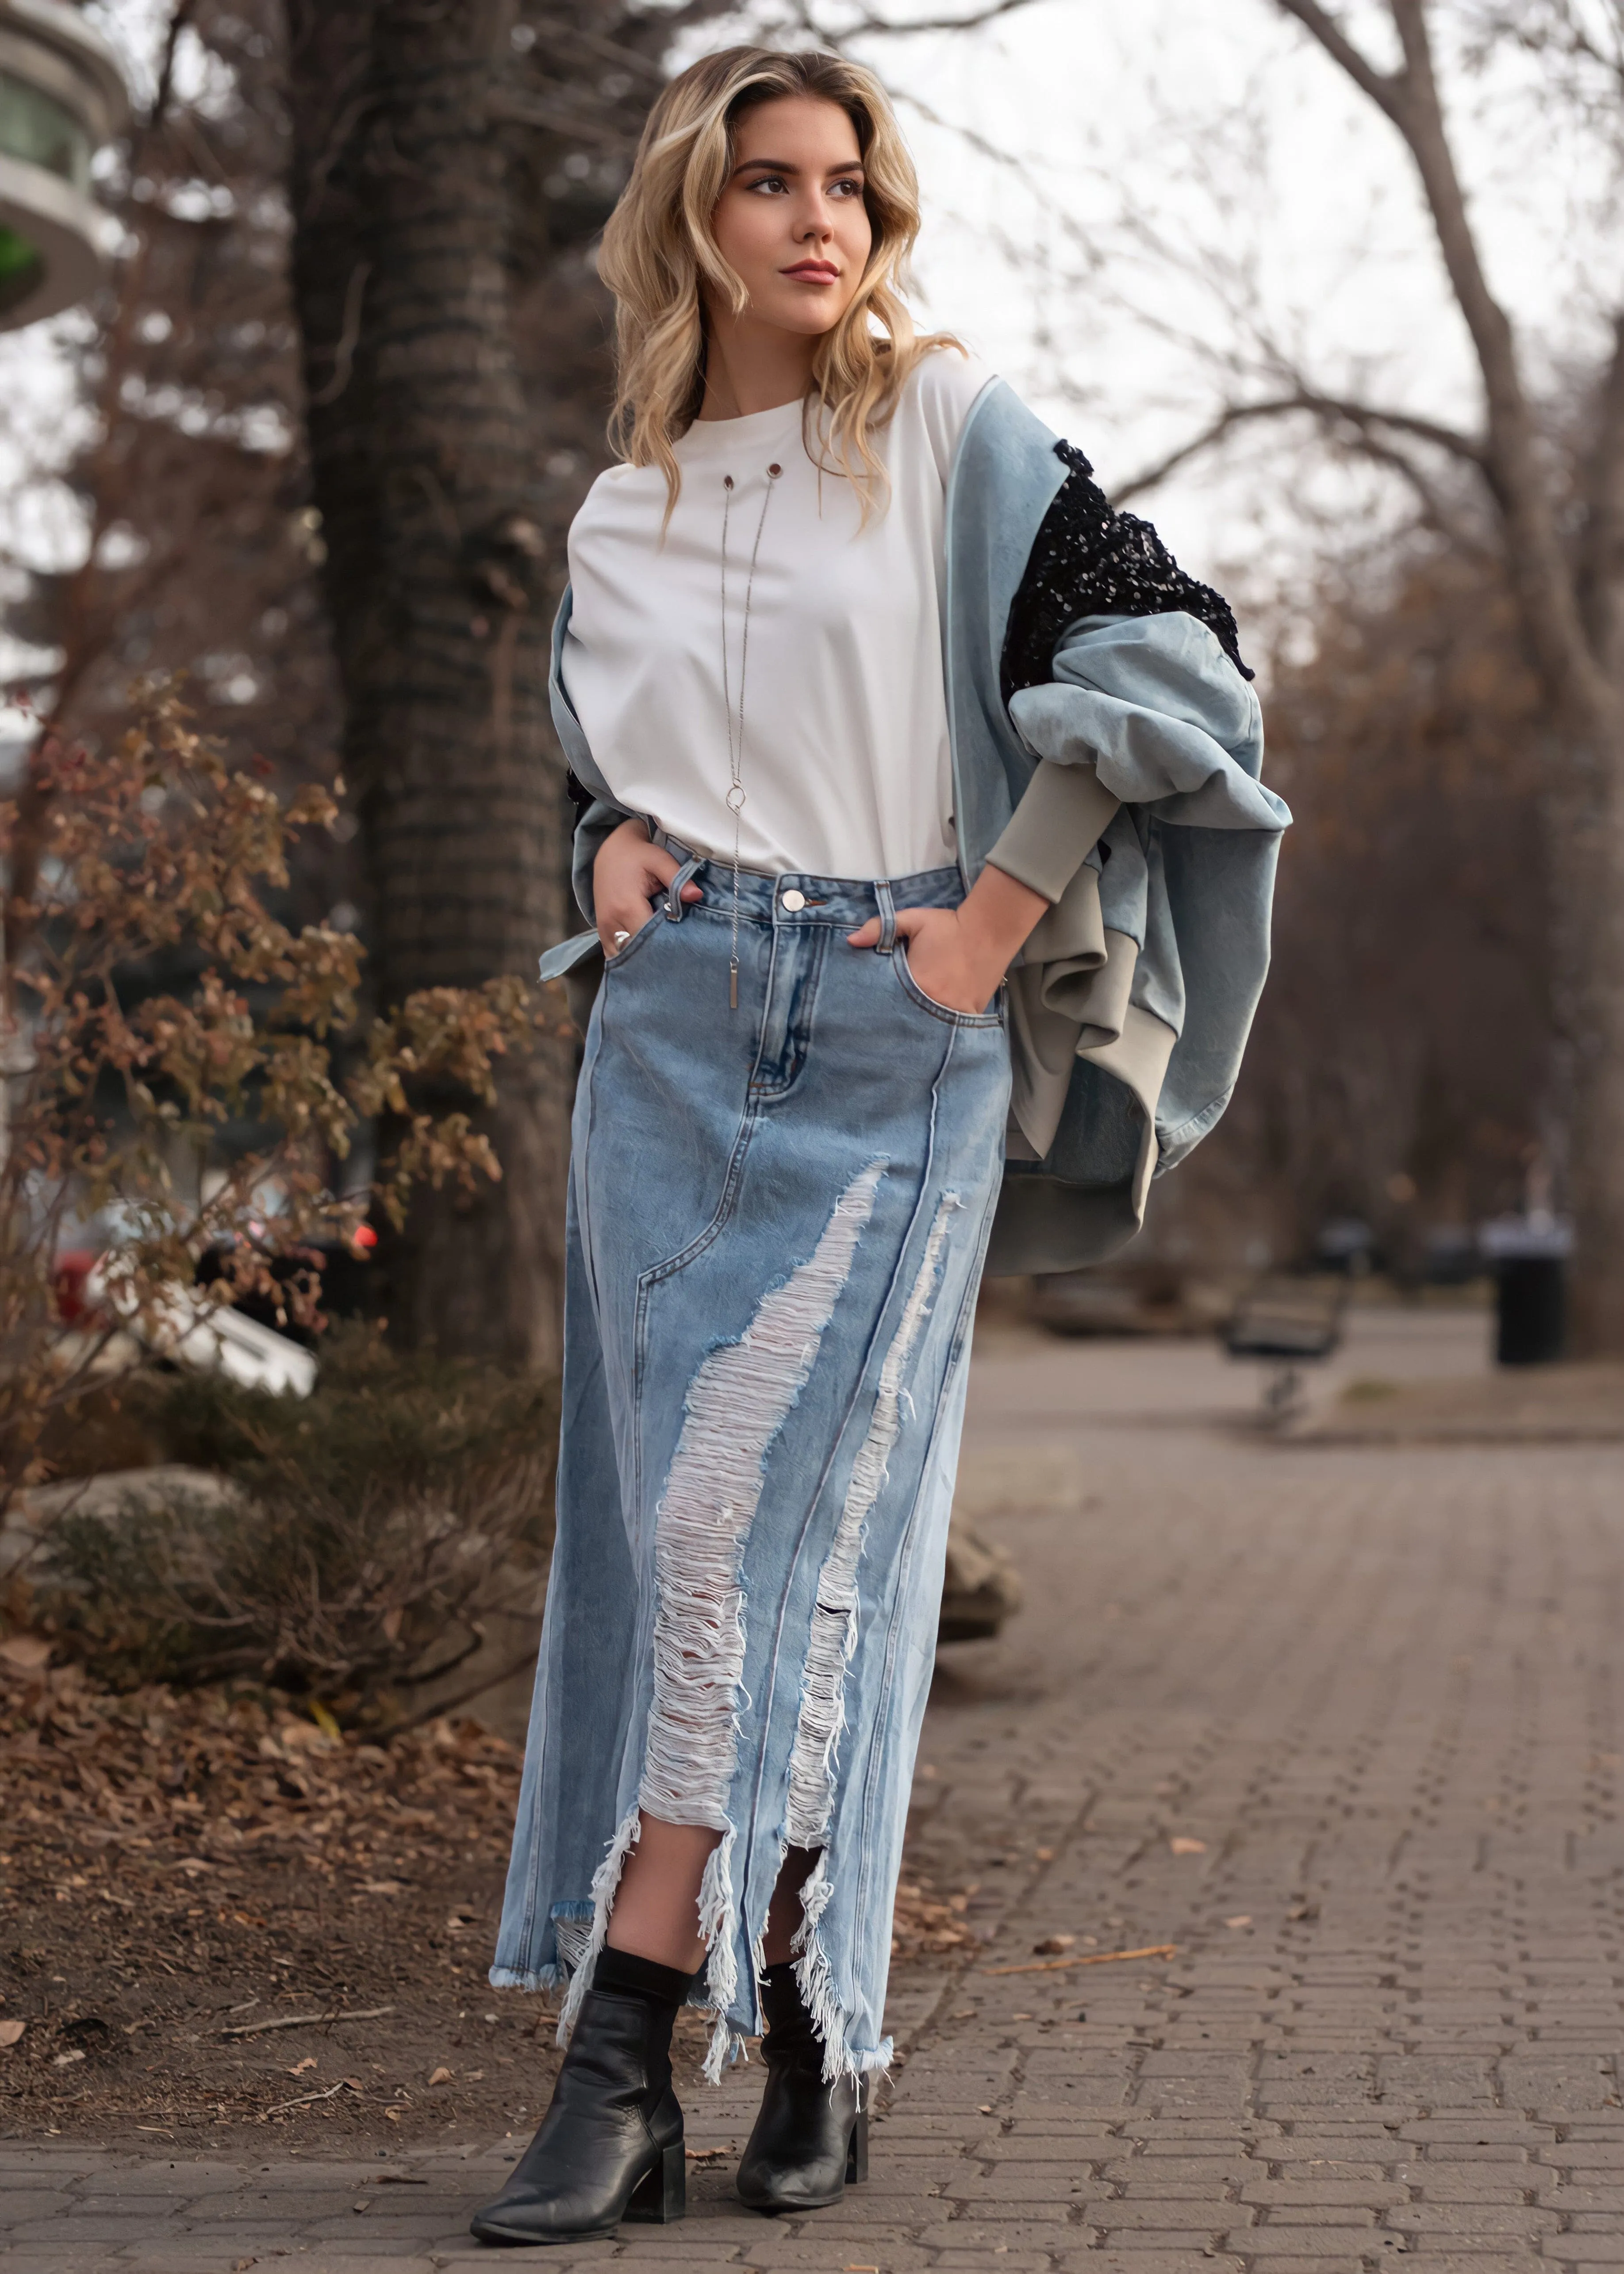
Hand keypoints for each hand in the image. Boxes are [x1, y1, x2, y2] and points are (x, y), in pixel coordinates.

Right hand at [593, 819, 701, 956]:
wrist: (610, 852)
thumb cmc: (638, 855)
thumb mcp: (659, 860)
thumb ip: (677, 878)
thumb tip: (697, 895)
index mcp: (626, 907)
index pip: (649, 940)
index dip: (668, 946)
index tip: (685, 947)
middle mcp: (612, 923)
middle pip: (637, 953)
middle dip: (658, 956)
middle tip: (679, 956)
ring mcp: (603, 930)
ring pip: (625, 958)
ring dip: (643, 959)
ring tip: (664, 957)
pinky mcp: (601, 933)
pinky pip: (615, 955)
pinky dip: (630, 958)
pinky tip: (647, 956)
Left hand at [846, 863, 1047, 1013]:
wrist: (991, 929)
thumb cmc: (949, 925)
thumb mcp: (914, 920)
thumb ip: (881, 928)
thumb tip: (851, 940)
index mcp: (916, 982)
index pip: (889, 1004)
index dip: (880, 1009)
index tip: (872, 1014)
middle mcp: (934, 1002)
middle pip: (908, 1021)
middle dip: (898, 1023)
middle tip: (885, 1033)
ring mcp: (954, 1011)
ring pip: (930, 1029)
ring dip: (921, 1028)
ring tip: (910, 1032)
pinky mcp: (971, 1013)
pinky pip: (952, 1029)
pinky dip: (943, 1028)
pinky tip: (934, 1027)